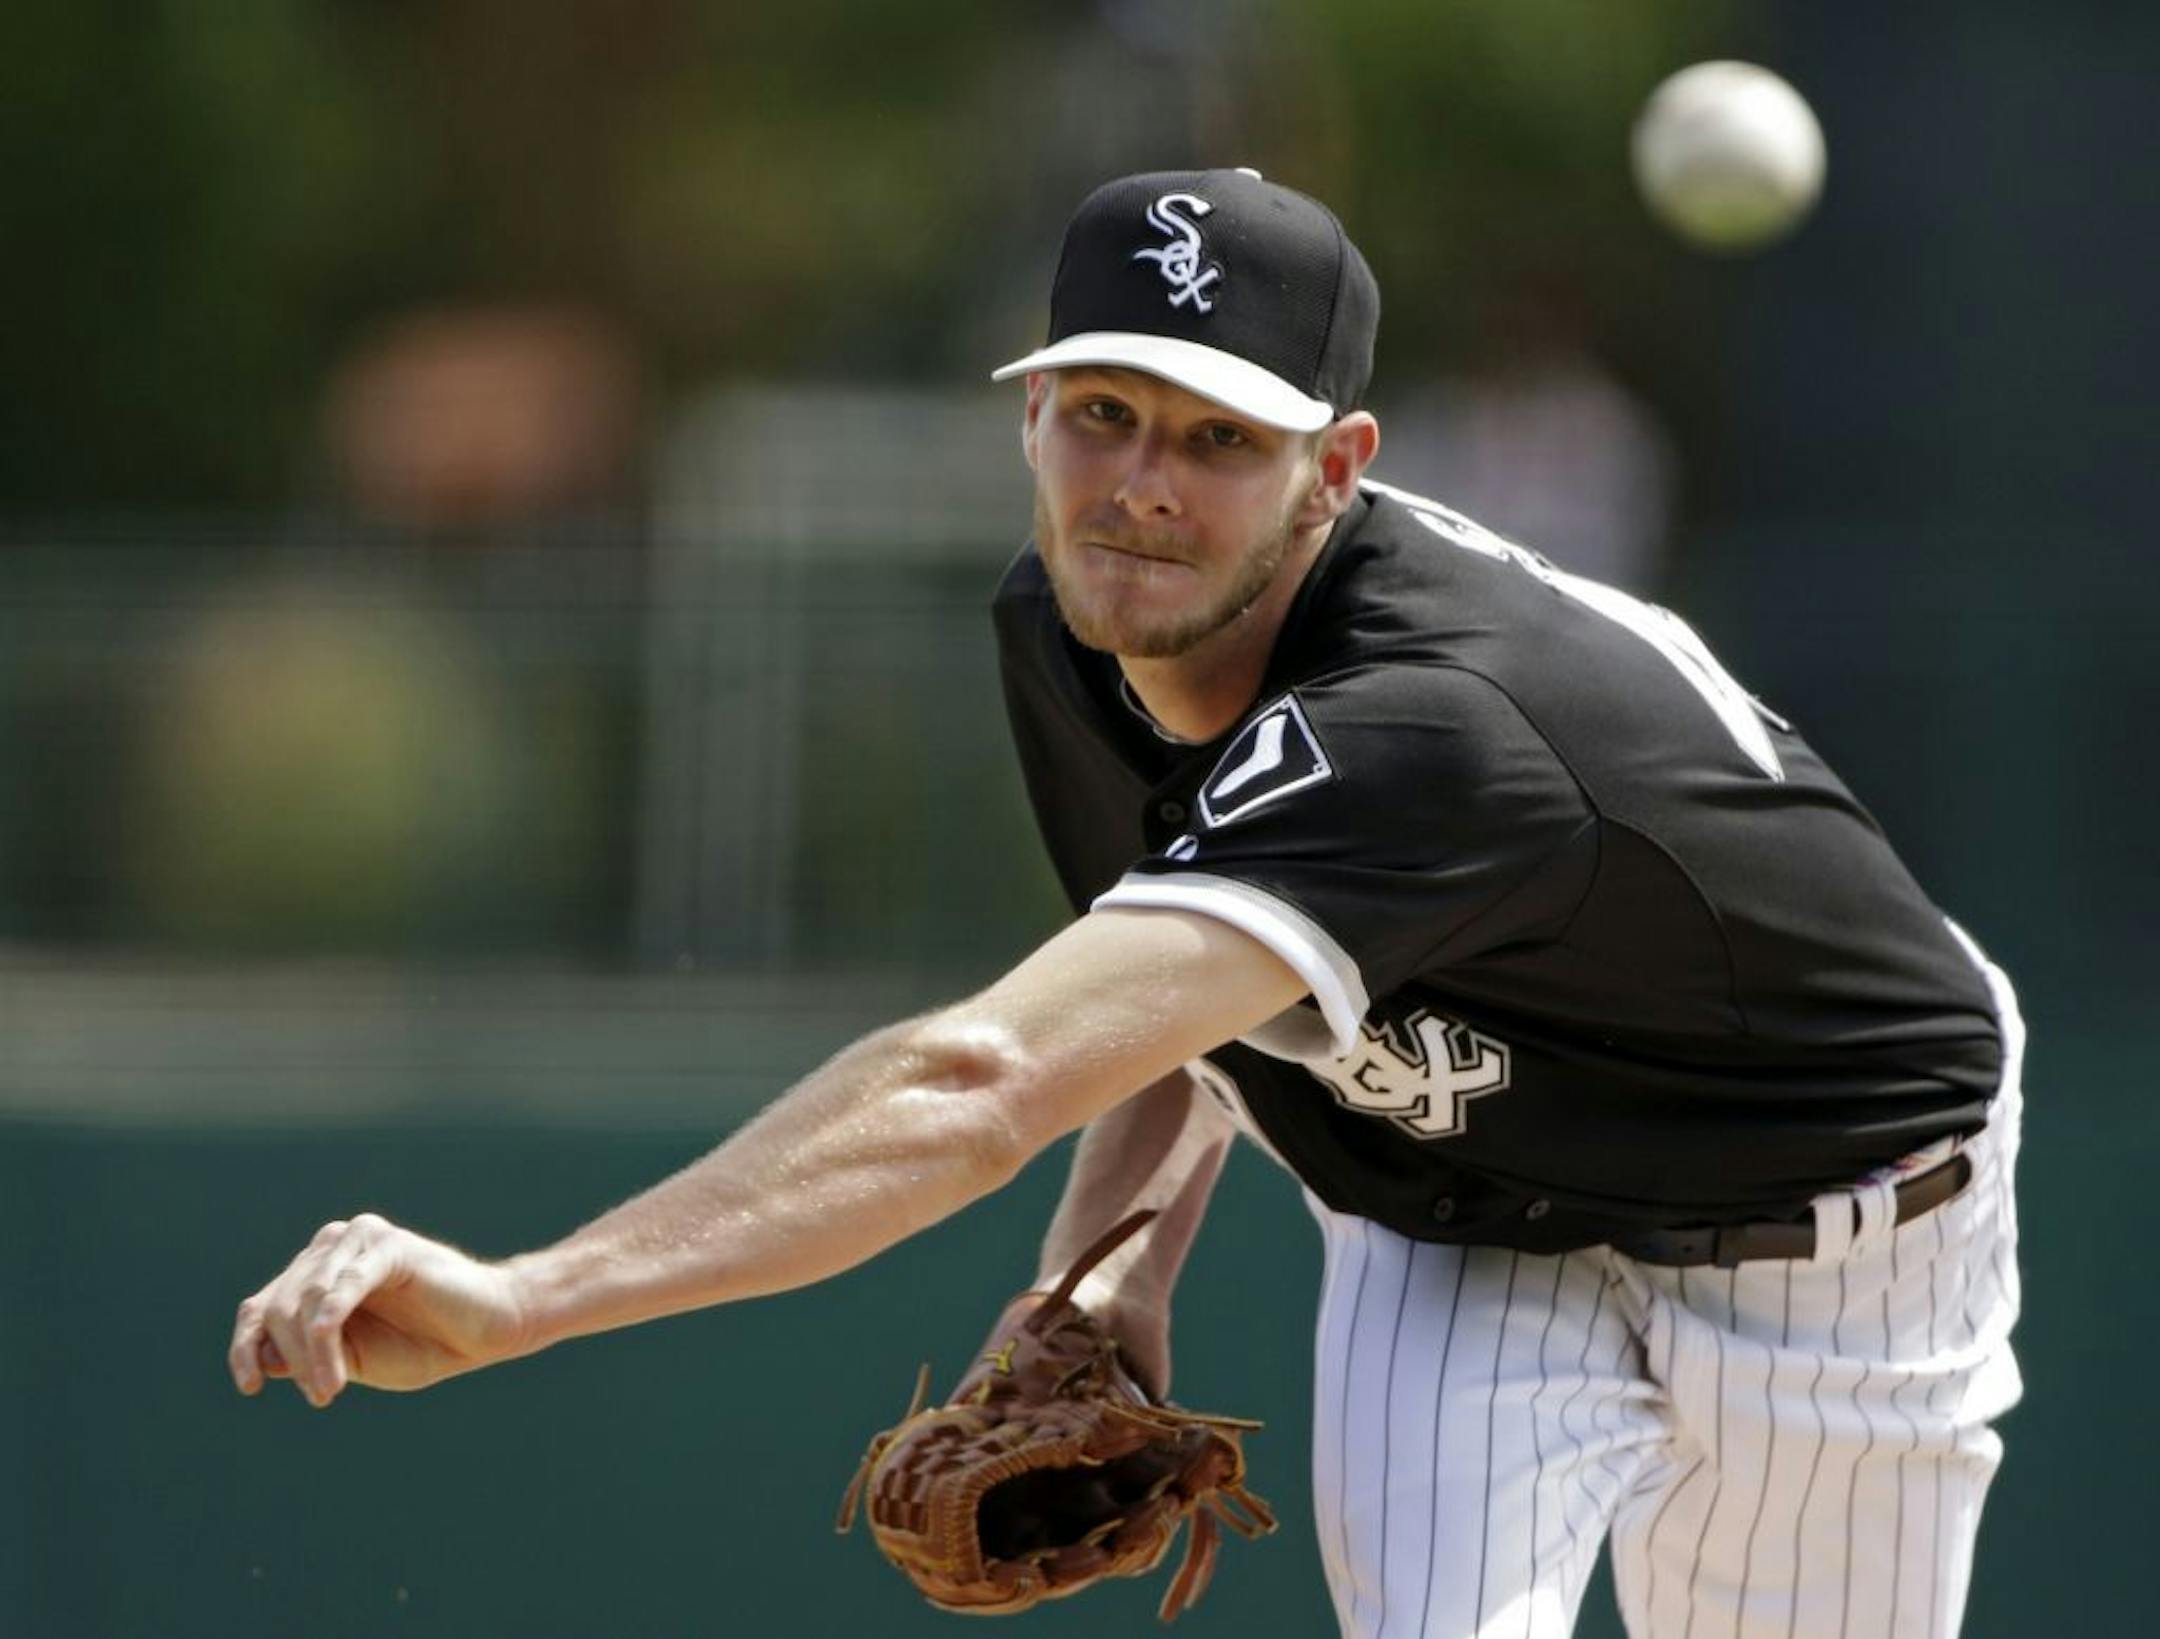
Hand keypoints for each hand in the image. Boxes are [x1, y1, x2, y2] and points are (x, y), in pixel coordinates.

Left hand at [229, 1214, 530, 1406]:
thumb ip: (305, 1354)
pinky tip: (336, 1371)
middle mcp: (332, 1246)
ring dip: (311, 1356)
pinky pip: (339, 1291)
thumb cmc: (424, 1343)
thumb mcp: (352, 1358)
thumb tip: (260, 1356)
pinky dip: (326, 1334)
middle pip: (278, 1306)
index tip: (251, 1387)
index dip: (245, 1346)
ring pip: (304, 1301)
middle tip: (322, 1397)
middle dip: (291, 1358)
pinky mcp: (386, 1247)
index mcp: (319, 1273)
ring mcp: (359, 1240)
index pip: (261, 1306)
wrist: (489, 1329)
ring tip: (330, 1391)